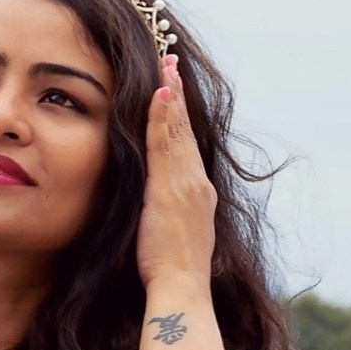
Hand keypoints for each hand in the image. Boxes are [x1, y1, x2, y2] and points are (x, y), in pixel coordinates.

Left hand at [136, 55, 218, 294]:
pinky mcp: (173, 188)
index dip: (178, 113)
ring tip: (166, 64)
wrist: (181, 289)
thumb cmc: (171, 271)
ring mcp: (188, 184)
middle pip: (184, 130)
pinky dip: (165, 118)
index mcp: (196, 192)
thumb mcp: (169, 232)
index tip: (171, 85)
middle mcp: (197, 182)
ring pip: (177, 131)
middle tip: (171, 60)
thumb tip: (153, 202)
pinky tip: (161, 94)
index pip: (184, 143)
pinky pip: (167, 145)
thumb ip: (163, 210)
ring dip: (171, 95)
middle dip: (177, 94)